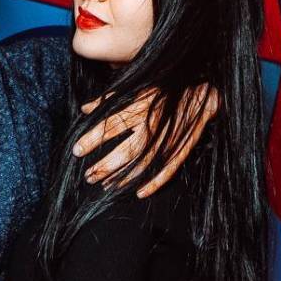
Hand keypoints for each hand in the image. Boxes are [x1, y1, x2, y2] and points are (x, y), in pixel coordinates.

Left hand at [73, 85, 219, 196]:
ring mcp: (169, 137)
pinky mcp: (183, 147)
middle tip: (89, 176)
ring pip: (144, 163)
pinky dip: (155, 183)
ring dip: (124, 178)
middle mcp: (153, 123)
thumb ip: (109, 98)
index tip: (77, 150)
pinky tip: (139, 193)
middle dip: (105, 165)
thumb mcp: (136, 87)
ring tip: (105, 186)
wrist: (203, 88)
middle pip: (126, 150)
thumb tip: (85, 109)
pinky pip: (168, 170)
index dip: (92, 139)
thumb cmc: (164, 87)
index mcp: (140, 106)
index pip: (111, 125)